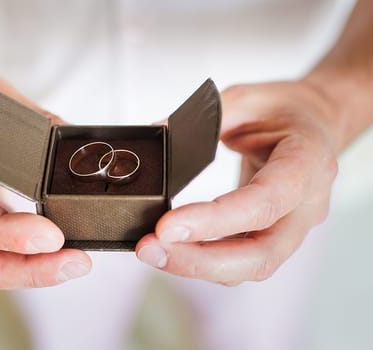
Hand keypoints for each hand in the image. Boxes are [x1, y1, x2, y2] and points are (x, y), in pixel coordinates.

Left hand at [136, 81, 339, 284]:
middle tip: (151, 249)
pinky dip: (203, 260)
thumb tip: (158, 134)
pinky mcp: (273, 236)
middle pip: (260, 255)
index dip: (215, 221)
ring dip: (196, 265)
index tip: (167, 228)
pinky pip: (240, 260)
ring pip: (249, 266)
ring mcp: (292, 227)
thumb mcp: (246, 99)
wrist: (312, 122)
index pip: (264, 203)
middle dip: (199, 260)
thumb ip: (205, 120)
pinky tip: (173, 251)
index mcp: (307, 163)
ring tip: (152, 251)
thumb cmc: (285, 109)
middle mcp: (306, 205)